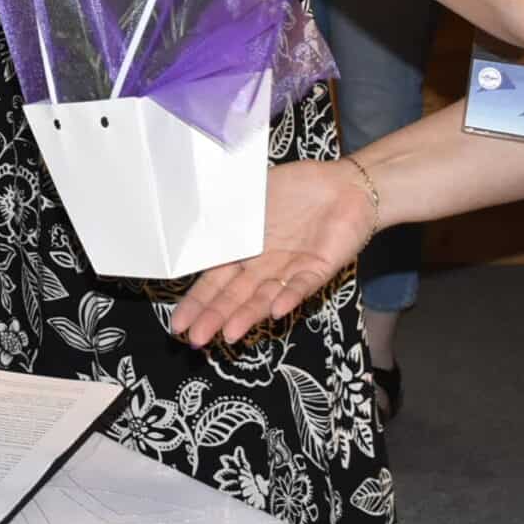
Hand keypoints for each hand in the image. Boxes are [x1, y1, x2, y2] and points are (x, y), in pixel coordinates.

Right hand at [171, 158, 376, 347]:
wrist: (345, 184)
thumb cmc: (297, 188)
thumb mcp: (252, 196)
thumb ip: (227, 213)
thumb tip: (192, 223)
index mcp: (244, 248)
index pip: (216, 279)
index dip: (198, 301)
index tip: (178, 322)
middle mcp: (264, 264)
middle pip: (235, 295)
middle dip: (214, 316)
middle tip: (194, 339)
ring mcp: (290, 269)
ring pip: (265, 296)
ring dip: (247, 315)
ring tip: (229, 334)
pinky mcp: (318, 268)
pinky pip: (302, 285)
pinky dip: (290, 297)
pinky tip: (275, 310)